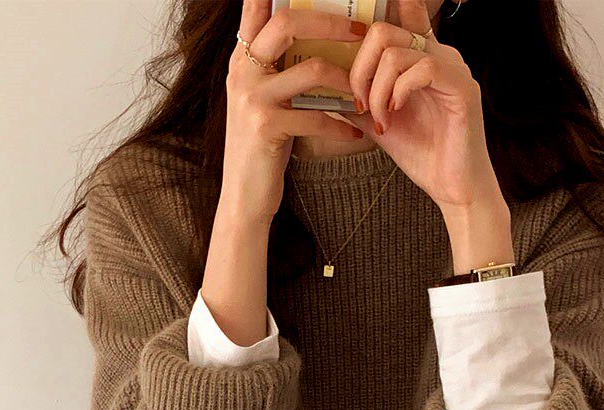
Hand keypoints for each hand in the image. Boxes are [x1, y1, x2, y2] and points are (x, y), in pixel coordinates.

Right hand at [223, 0, 368, 225]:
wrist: (244, 197)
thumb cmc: (261, 149)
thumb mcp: (261, 102)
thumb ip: (275, 70)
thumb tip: (313, 40)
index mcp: (240, 61)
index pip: (255, 9)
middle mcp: (242, 74)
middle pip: (287, 23)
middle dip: (331, 23)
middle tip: (361, 32)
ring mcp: (252, 99)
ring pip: (311, 69)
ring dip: (346, 81)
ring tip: (362, 94)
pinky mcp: (266, 127)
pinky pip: (316, 115)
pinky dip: (341, 125)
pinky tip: (355, 133)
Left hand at [346, 0, 504, 212]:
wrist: (451, 186)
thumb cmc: (422, 154)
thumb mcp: (378, 123)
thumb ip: (357, 102)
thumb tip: (324, 90)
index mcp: (418, 59)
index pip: (400, 15)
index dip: (379, 12)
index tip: (349, 37)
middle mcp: (436, 54)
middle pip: (383, 31)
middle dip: (359, 70)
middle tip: (360, 104)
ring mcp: (451, 67)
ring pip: (396, 52)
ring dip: (376, 91)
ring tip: (380, 119)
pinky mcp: (461, 87)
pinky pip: (422, 68)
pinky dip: (398, 92)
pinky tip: (395, 114)